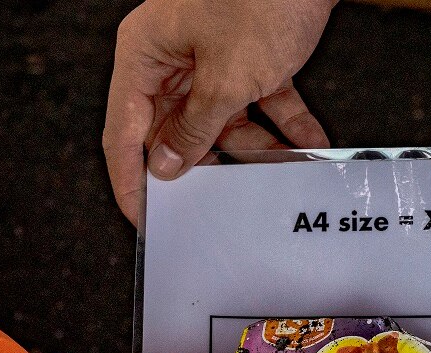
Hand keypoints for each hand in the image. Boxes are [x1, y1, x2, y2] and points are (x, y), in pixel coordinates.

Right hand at [104, 0, 335, 224]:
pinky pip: (261, 101)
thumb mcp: (226, 77)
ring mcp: (212, 54)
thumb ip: (194, 128)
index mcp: (145, 54)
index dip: (131, 180)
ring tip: (277, 173)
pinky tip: (307, 145)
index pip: (123, 132)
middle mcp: (173, 56)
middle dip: (204, 165)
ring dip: (254, 148)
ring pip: (223, 120)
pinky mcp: (251, 55)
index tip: (145, 220)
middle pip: (176, 129)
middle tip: (218, 206)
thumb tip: (167, 166)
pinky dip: (284, 124)